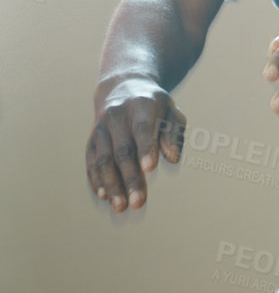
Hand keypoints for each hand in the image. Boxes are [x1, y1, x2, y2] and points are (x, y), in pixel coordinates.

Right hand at [87, 79, 186, 213]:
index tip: (150, 169)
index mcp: (141, 106)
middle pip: (122, 150)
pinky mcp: (92, 139)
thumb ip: (174, 133)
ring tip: (120, 207)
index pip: (142, 128)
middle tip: (138, 202)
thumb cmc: (155, 106)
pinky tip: (103, 196)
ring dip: (111, 185)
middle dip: (130, 178)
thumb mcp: (171, 111)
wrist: (122, 86)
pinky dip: (96, 179)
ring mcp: (101, 128)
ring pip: (104, 159)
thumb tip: (173, 157)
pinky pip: (91, 161)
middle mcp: (117, 116)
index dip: (146, 148)